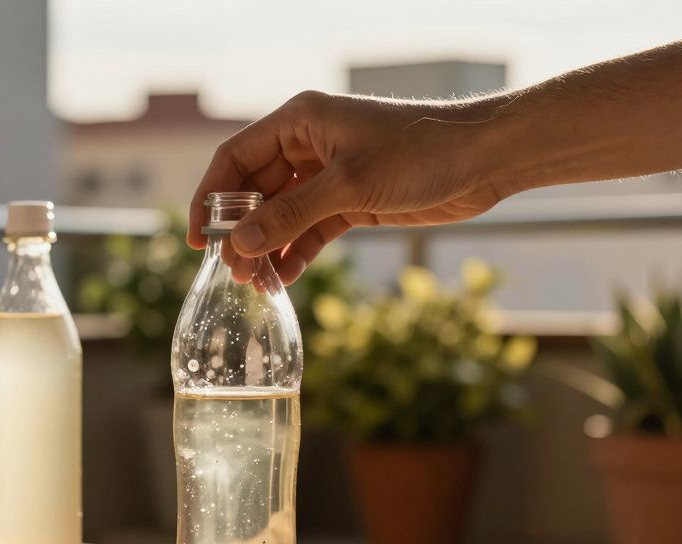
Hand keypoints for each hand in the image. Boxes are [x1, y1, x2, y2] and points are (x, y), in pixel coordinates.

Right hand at [187, 91, 511, 284]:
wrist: (484, 157)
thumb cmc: (420, 153)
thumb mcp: (348, 186)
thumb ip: (290, 216)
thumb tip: (238, 246)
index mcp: (299, 121)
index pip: (235, 159)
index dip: (211, 198)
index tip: (197, 239)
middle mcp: (309, 144)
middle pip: (255, 191)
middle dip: (242, 232)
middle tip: (234, 272)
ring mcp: (330, 174)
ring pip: (282, 214)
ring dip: (268, 248)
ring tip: (258, 283)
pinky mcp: (353, 199)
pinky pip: (311, 229)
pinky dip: (297, 252)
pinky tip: (286, 279)